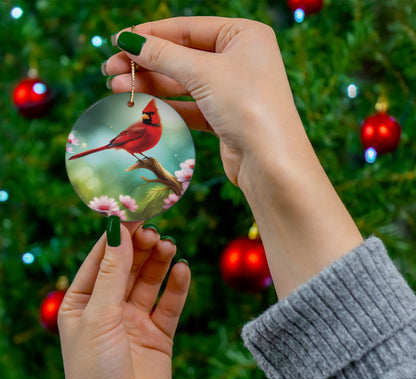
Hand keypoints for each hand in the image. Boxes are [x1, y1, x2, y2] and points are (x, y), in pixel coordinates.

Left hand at [58, 221, 189, 378]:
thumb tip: (118, 230)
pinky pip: (170, 303)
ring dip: (160, 262)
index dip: (118, 236)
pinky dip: (177, 286)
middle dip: (141, 248)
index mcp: (83, 302)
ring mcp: (135, 320)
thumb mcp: (99, 315)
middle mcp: (109, 308)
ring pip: (150, 281)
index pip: (101, 259)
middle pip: (128, 267)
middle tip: (155, 232)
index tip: (135, 214)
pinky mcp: (159, 333)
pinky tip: (182, 270)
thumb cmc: (95, 372)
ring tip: (169, 247)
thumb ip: (112, 272)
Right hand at [104, 17, 300, 186]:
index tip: (118, 41)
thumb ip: (164, 55)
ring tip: (116, 88)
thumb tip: (128, 40)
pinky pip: (191, 106)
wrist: (270, 161)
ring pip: (184, 83)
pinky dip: (167, 106)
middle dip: (146, 63)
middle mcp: (240, 59)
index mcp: (244, 35)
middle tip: (110, 70)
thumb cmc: (246, 105)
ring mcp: (233, 90)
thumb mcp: (203, 72)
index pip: (188, 28)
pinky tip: (142, 106)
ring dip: (151, 85)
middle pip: (183, 56)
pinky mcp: (225, 117)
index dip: (151, 34)